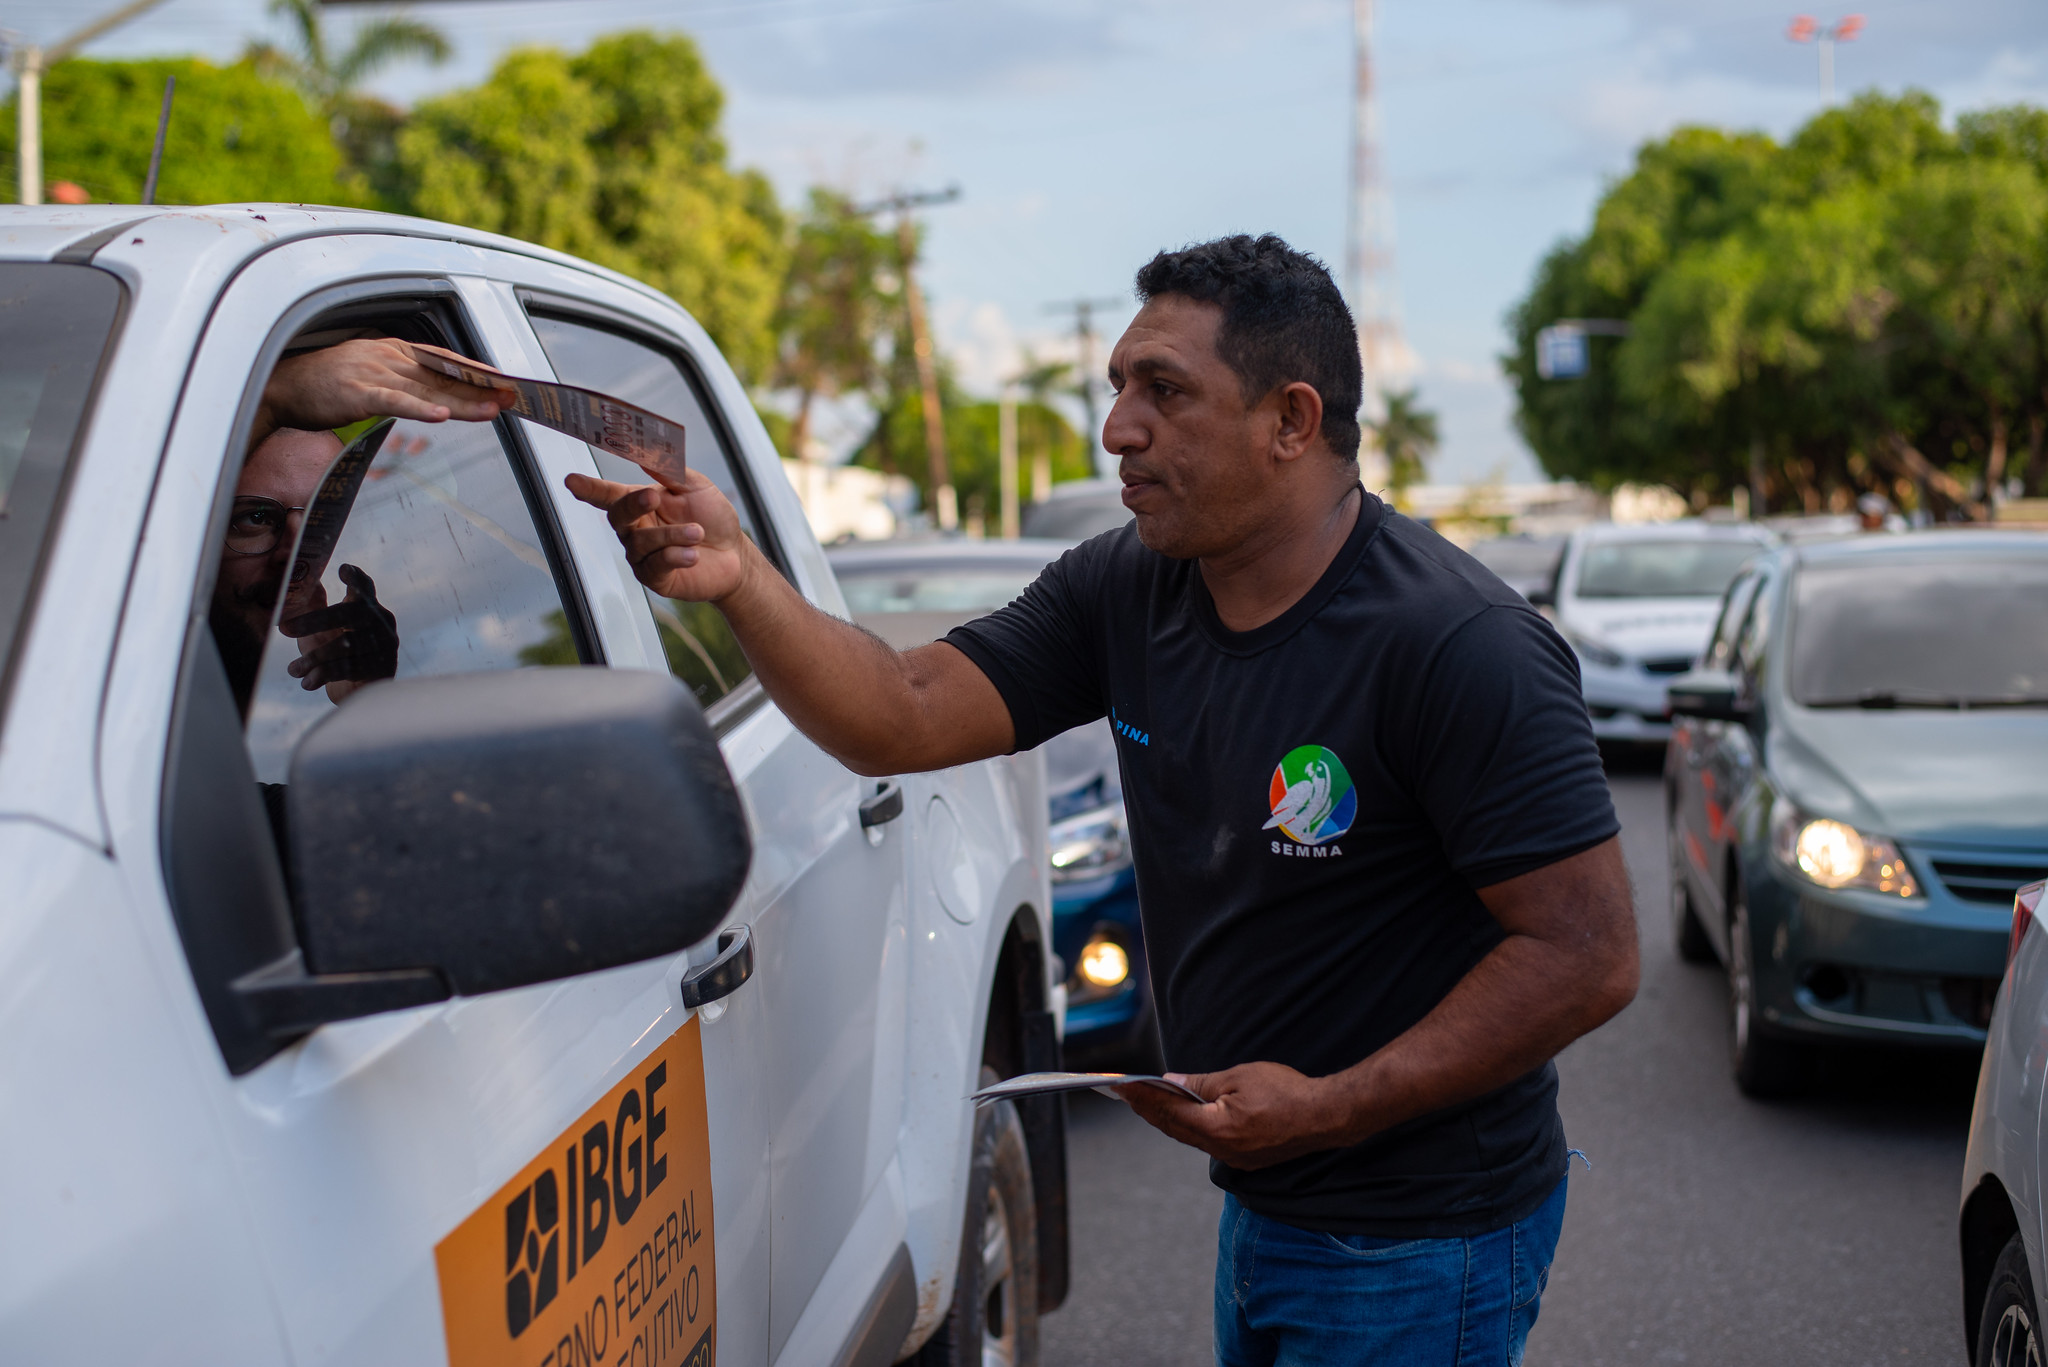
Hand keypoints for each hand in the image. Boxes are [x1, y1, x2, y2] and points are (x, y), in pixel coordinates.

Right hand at [256, 338, 514, 440]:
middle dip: (481, 387)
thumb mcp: (372, 376)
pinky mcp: (357, 393)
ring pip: (427, 390)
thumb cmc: (326, 384)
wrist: (280, 387)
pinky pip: (394, 402)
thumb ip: (405, 384)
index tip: (507, 381)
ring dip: (462, 402)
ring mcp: (373, 373)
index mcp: (394, 350)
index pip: (445, 360)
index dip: (478, 371)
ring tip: (493, 410)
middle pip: (444, 376)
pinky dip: (418, 409)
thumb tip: (437, 398)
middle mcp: (389, 357)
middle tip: (515, 396)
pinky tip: (441, 418)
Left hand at [281, 563, 398, 701]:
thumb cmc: (337, 656)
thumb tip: (299, 578)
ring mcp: (384, 646)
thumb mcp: (322, 629)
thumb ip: (314, 605)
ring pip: (344, 645)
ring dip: (312, 659)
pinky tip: (307, 682)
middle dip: (313, 621)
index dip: (356, 578)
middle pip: (349, 613)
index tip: (342, 569)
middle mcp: (381, 623)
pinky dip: (322, 676)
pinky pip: (347, 668)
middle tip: (284, 629)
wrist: (355, 695)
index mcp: (367, 608)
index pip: (364, 587)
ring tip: (293, 670)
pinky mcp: (381, 669)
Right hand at [564, 467, 750, 604]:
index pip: (608, 495)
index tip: (571, 481)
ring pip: (640, 543)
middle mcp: (635, 530)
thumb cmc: (712, 517)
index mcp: (640, 503)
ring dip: (671, 535)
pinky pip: (654, 566)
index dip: (588, 489)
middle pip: (618, 516)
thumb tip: (645, 453)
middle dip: (634, 505)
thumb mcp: (696, 487)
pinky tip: (692, 554)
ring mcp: (642, 556)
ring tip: (697, 533)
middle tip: (654, 496)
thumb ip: (671, 471)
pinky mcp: (655, 578)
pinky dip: (674, 556)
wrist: (735, 554)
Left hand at [1116, 1062, 1350, 1170]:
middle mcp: (1221, 1149)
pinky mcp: (1246, 1159)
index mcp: (1216, 1128)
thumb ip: (1201, 1083)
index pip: (1169, 1111)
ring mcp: (1234, 1157)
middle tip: (1124, 1093)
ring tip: (1146, 1104)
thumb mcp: (1239, 1077)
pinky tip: (1183, 1117)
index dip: (1142, 1097)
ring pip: (1190, 1138)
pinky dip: (1190, 1128)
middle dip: (1148, 1109)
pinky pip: (1208, 1143)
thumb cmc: (1285, 1092)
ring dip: (1167, 1120)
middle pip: (1174, 1128)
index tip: (1121, 1086)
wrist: (1325, 1117)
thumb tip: (1171, 1082)